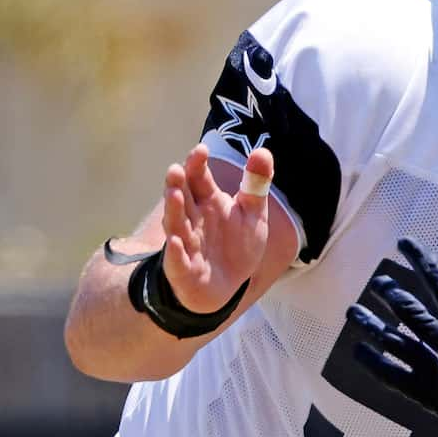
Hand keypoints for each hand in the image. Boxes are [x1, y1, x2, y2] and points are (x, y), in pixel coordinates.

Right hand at [161, 143, 274, 313]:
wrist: (226, 286)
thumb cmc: (236, 245)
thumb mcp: (252, 213)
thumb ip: (255, 184)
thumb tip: (263, 151)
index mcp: (208, 201)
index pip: (199, 177)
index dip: (197, 164)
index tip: (201, 150)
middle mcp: (192, 218)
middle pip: (182, 197)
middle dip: (178, 184)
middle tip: (176, 169)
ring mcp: (186, 243)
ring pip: (176, 224)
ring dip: (174, 210)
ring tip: (174, 195)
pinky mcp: (183, 268)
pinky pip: (177, 260)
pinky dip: (175, 252)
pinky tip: (175, 242)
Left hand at [347, 237, 437, 436]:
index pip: (437, 278)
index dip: (419, 257)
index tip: (404, 243)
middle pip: (406, 307)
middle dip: (390, 291)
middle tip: (378, 283)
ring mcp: (428, 363)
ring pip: (390, 337)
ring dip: (370, 322)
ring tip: (354, 311)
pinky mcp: (422, 390)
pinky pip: (388, 372)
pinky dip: (371, 360)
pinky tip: (358, 349)